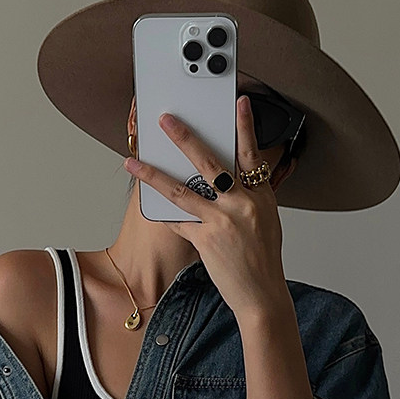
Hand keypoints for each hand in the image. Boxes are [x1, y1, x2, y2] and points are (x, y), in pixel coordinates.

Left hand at [123, 98, 289, 316]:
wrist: (261, 295)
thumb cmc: (262, 260)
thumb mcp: (265, 221)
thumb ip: (247, 198)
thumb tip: (224, 182)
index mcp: (260, 196)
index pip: (251, 154)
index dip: (245, 127)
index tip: (238, 103)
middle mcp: (242, 204)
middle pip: (210, 163)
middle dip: (185, 138)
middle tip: (166, 120)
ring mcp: (223, 222)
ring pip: (182, 191)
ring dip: (154, 174)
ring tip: (134, 162)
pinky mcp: (206, 240)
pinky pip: (179, 222)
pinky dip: (165, 214)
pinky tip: (148, 204)